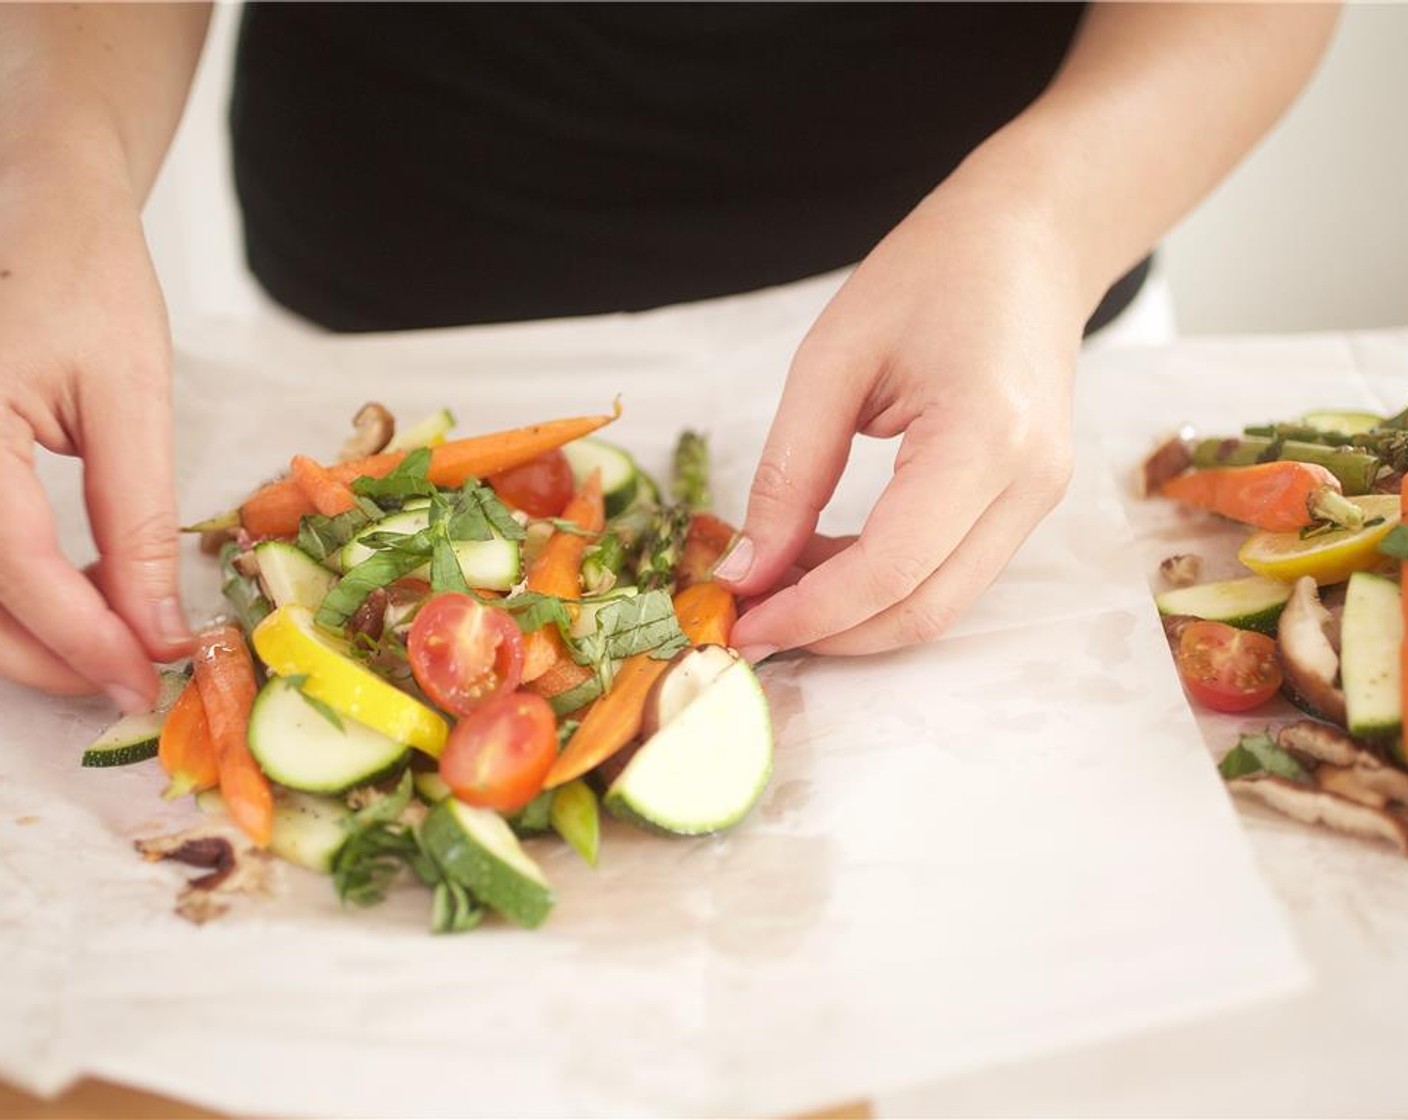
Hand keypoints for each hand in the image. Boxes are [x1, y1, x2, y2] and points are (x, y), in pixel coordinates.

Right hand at [0, 155, 190, 708]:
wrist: (34, 198)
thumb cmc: (85, 275)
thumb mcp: (128, 397)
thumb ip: (135, 520)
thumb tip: (155, 627)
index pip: (9, 565)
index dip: (83, 638)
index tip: (146, 679)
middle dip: (43, 653)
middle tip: (127, 677)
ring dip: (15, 632)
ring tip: (103, 643)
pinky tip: (57, 594)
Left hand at [715, 185, 1088, 659]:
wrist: (1029, 242)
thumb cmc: (932, 273)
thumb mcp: (832, 359)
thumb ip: (788, 472)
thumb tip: (749, 568)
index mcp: (986, 437)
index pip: (891, 569)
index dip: (810, 612)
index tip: (740, 625)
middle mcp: (1028, 484)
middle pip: (923, 611)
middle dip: (829, 633)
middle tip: (750, 620)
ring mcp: (1037, 499)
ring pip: (939, 605)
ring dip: (853, 615)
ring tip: (777, 584)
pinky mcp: (1027, 502)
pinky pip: (950, 574)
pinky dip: (882, 586)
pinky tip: (824, 560)